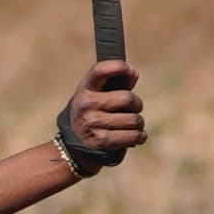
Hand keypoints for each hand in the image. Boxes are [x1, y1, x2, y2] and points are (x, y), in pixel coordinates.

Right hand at [53, 59, 145, 174]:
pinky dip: (139, 136)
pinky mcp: (101, 141)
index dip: (119, 67)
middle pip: (128, 99)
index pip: (100, 70)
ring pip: (134, 119)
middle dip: (137, 104)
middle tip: (133, 109)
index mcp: (85, 88)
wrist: (74, 146)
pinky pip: (133, 136)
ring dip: (139, 123)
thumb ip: (114, 83)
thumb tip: (133, 74)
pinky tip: (137, 136)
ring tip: (132, 125)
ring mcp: (93, 123)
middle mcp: (86, 104)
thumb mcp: (96, 95)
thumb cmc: (92, 114)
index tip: (132, 71)